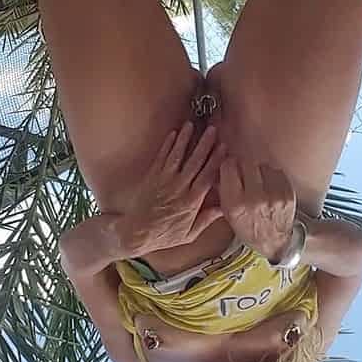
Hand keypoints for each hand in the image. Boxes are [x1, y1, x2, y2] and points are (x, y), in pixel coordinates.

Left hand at [124, 122, 226, 256]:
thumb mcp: (190, 234)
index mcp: (192, 202)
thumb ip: (207, 219)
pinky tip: (173, 134)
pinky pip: (161, 158)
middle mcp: (179, 188)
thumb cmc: (164, 235)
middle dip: (204, 144)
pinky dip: (167, 145)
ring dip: (185, 140)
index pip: (207, 176)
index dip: (216, 161)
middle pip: (194, 162)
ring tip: (191, 125)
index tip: (224, 148)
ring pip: (177, 156)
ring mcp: (164, 181)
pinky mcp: (152, 177)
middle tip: (212, 130)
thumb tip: (224, 209)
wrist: (136, 232)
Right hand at [219, 156, 295, 261]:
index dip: (228, 166)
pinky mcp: (288, 193)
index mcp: (236, 204)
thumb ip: (223, 189)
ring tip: (258, 183)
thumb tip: (221, 167)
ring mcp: (274, 195)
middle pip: (246, 163)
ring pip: (263, 166)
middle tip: (243, 174)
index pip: (229, 167)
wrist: (275, 242)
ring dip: (259, 171)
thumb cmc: (248, 228)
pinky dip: (272, 176)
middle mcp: (255, 198)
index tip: (229, 168)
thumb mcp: (228, 213)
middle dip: (243, 166)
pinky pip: (277, 172)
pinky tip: (269, 187)